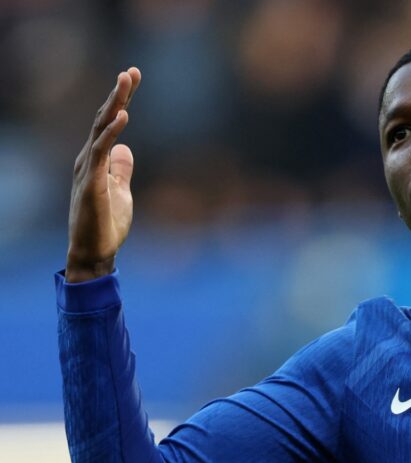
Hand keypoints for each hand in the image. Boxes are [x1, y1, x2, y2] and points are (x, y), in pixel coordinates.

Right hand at [66, 68, 140, 282]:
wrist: (95, 253)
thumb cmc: (106, 225)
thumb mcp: (120, 191)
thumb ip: (121, 169)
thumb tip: (126, 149)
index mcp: (96, 160)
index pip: (109, 122)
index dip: (120, 100)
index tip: (133, 77)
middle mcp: (89, 159)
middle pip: (104, 119)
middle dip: (118, 94)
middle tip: (131, 71)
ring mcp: (88, 170)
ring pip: (101, 129)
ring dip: (114, 103)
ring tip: (125, 81)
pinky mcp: (92, 183)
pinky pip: (101, 152)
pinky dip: (112, 132)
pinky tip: (123, 116)